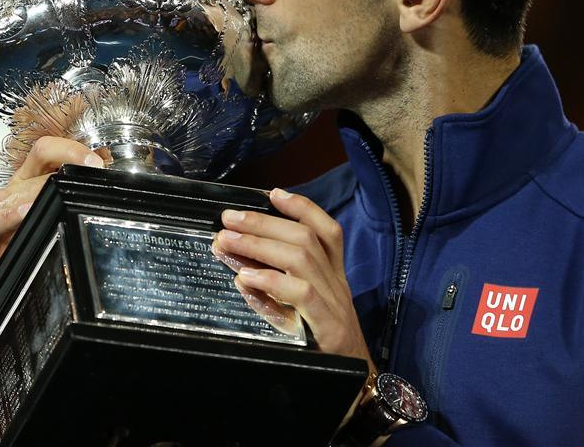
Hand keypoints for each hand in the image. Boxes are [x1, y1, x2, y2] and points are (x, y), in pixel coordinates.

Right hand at [0, 136, 103, 303]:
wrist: (9, 316)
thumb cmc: (39, 268)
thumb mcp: (65, 229)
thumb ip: (82, 205)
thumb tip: (117, 184)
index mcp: (29, 188)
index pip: (45, 153)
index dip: (69, 149)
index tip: (97, 162)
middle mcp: (8, 199)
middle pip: (29, 171)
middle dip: (59, 172)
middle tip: (88, 176)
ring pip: (7, 195)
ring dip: (34, 191)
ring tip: (56, 192)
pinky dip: (4, 217)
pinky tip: (23, 212)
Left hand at [213, 188, 374, 367]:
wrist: (357, 389)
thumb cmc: (323, 347)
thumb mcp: (302, 311)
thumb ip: (277, 287)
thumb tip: (239, 264)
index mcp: (334, 276)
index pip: (326, 230)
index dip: (301, 208)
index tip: (272, 193)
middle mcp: (337, 283)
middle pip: (304, 237)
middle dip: (263, 222)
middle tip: (228, 219)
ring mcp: (335, 303)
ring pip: (301, 258)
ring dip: (258, 245)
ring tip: (226, 242)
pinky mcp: (328, 326)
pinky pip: (302, 294)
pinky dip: (271, 281)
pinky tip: (245, 277)